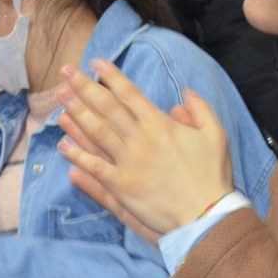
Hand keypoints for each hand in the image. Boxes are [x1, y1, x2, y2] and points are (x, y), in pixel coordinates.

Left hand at [55, 60, 232, 236]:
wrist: (208, 214)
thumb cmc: (213, 176)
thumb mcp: (216, 135)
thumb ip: (200, 110)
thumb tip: (185, 92)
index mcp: (161, 125)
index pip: (130, 95)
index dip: (111, 77)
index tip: (95, 63)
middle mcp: (141, 140)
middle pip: (107, 108)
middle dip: (85, 87)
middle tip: (66, 72)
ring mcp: (130, 163)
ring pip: (97, 133)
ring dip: (77, 113)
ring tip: (61, 98)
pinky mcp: (123, 187)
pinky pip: (95, 168)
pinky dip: (78, 156)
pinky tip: (63, 145)